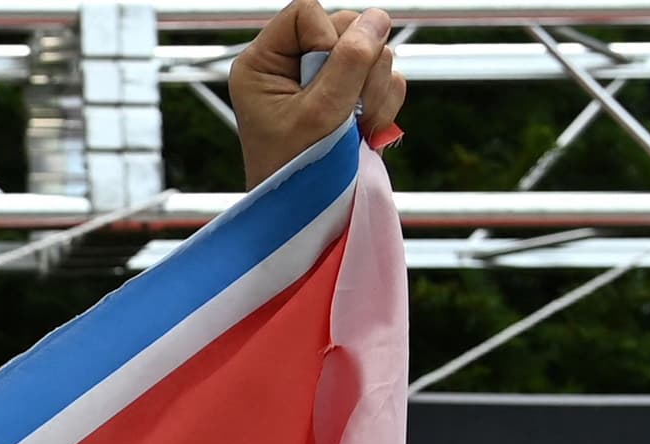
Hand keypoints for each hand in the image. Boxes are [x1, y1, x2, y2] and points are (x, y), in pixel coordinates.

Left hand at [231, 0, 405, 187]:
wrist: (306, 216)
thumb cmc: (297, 172)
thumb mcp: (320, 115)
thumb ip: (349, 62)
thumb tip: (377, 18)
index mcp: (263, 63)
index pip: (306, 12)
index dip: (326, 38)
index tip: (326, 83)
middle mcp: (291, 63)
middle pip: (346, 25)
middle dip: (360, 68)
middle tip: (351, 113)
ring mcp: (324, 76)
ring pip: (373, 48)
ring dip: (375, 89)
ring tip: (357, 128)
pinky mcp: (349, 91)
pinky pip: (386, 72)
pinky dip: (385, 101)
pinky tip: (367, 131)